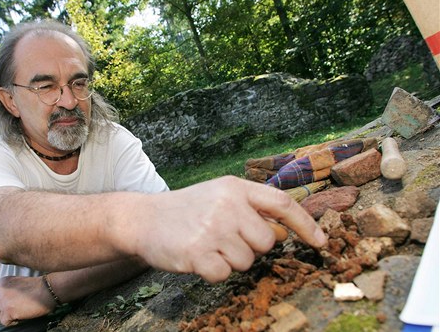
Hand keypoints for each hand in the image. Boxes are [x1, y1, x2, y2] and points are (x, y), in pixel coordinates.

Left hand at [0, 275, 54, 325]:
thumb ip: (7, 291)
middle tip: (17, 309)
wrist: (47, 290)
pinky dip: (14, 321)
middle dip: (4, 312)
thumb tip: (1, 305)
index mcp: (1, 283)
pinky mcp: (8, 310)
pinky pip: (5, 322)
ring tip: (21, 310)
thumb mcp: (17, 283)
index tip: (12, 305)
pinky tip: (23, 314)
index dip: (2, 305)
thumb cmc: (37, 287)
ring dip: (9, 317)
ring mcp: (2, 300)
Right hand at [131, 176, 325, 283]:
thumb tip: (285, 232)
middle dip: (251, 247)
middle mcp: (227, 205)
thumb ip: (251, 209)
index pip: (282, 204)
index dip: (306, 224)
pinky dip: (213, 272)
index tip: (321, 242)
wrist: (143, 218)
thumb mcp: (219, 196)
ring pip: (247, 261)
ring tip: (207, 244)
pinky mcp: (198, 253)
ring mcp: (212, 229)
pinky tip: (196, 256)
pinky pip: (224, 274)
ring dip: (230, 260)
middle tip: (224, 238)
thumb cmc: (186, 210)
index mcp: (234, 188)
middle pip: (267, 241)